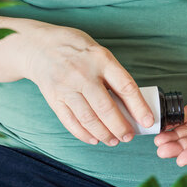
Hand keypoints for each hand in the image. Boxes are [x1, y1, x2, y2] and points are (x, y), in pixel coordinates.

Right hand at [20, 22, 153, 145]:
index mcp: (101, 59)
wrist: (38, 46)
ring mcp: (66, 87)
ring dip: (104, 134)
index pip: (125, 87)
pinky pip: (70, 122)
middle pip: (106, 108)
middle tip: (128, 136)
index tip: (148, 121)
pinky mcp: (54, 98)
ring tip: (113, 140)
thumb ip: (113, 76)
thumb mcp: (99, 53)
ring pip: (89, 119)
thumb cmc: (77, 50)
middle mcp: (83, 73)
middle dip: (121, 127)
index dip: (139, 107)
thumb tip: (132, 106)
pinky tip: (94, 139)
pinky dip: (84, 134)